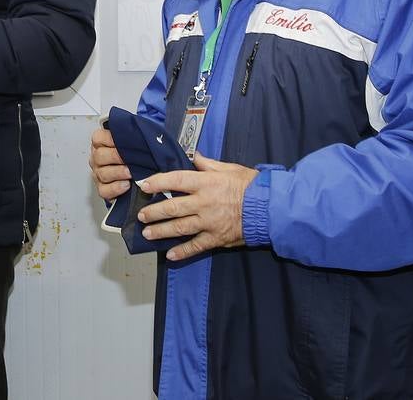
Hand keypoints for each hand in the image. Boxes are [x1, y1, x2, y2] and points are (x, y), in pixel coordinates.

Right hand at [89, 125, 131, 201]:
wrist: (135, 175)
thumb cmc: (133, 155)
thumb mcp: (133, 141)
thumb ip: (133, 134)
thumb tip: (141, 129)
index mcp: (100, 144)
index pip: (98, 138)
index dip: (110, 139)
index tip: (123, 140)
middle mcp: (97, 158)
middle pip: (99, 156)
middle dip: (115, 157)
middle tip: (128, 158)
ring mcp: (98, 174)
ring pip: (102, 173)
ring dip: (118, 173)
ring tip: (131, 173)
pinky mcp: (102, 189)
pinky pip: (104, 190)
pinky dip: (115, 188)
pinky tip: (126, 185)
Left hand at [136, 153, 258, 261]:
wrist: (271, 209)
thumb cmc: (251, 186)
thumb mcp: (230, 169)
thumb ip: (209, 164)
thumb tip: (194, 156)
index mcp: (206, 183)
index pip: (175, 180)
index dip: (157, 182)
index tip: (143, 185)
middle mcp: (204, 202)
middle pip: (172, 207)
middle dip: (153, 212)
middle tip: (141, 215)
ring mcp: (209, 222)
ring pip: (179, 227)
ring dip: (161, 231)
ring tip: (147, 233)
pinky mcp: (217, 238)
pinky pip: (196, 246)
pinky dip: (182, 251)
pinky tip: (170, 255)